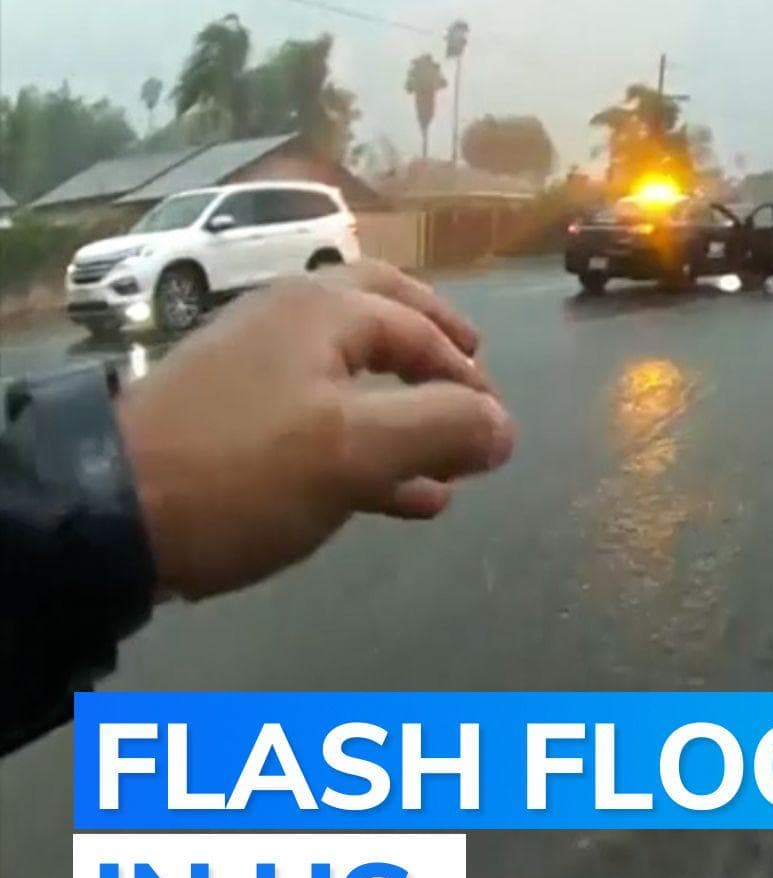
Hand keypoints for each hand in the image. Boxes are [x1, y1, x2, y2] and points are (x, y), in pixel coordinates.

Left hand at [114, 260, 515, 600]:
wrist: (112, 514)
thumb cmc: (245, 471)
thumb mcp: (356, 451)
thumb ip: (442, 429)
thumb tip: (504, 427)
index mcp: (320, 312)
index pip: (420, 327)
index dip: (469, 375)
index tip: (498, 426)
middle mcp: (288, 324)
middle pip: (381, 319)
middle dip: (434, 353)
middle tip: (474, 376)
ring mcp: (257, 372)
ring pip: (354, 375)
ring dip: (408, 411)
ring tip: (452, 461)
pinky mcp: (236, 422)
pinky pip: (324, 421)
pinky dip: (372, 448)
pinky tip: (409, 497)